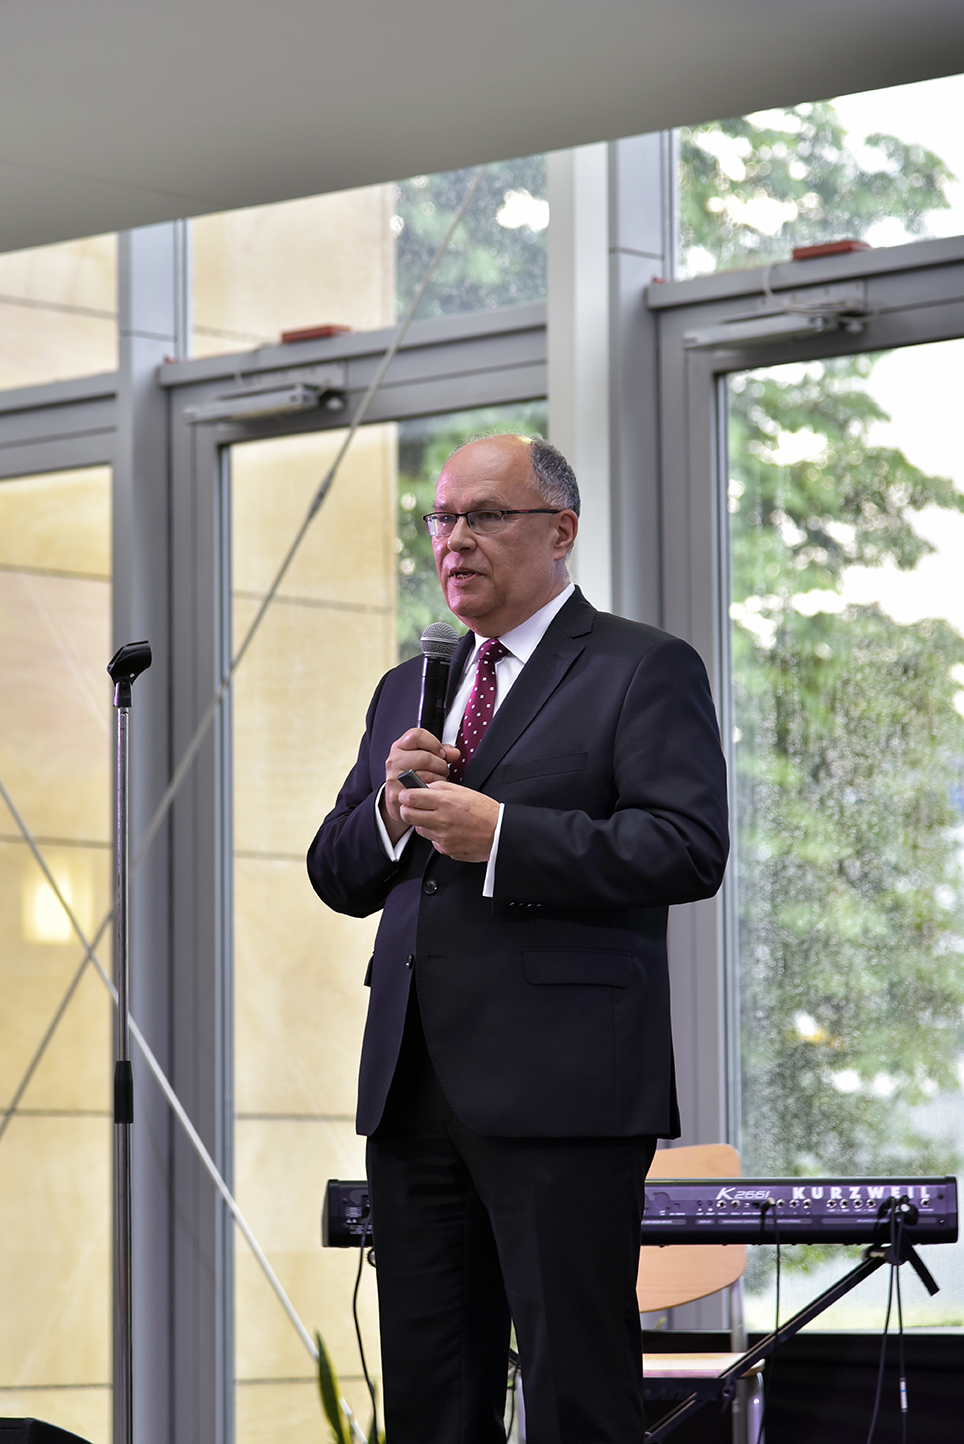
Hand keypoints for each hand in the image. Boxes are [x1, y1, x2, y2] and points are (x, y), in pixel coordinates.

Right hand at [381, 728, 460, 845]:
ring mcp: (394, 778)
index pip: (417, 735)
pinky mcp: (398, 795)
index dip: (434, 743)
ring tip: (436, 780)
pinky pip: (423, 791)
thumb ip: (442, 751)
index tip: (440, 753)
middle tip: (441, 770)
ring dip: (438, 779)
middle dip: (440, 765)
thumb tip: (454, 753)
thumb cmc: (414, 775)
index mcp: (400, 746)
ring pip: (427, 775)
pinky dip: (432, 791)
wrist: (401, 798)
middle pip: (426, 757)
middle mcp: (394, 760)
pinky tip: (430, 790)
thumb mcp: (425, 757)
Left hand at [398, 781, 499, 862]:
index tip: (407, 795)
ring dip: (423, 823)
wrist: (500, 833)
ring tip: (438, 819)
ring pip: (419, 829)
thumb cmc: (484, 811)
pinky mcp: (446, 849)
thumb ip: (440, 787)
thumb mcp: (463, 791)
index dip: (406, 795)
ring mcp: (442, 837)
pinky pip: (433, 842)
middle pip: (407, 815)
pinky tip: (450, 831)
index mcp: (444, 802)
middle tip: (414, 807)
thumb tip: (424, 787)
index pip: (411, 798)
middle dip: (408, 810)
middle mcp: (440, 820)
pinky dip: (437, 836)